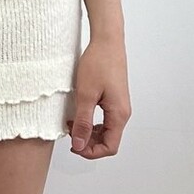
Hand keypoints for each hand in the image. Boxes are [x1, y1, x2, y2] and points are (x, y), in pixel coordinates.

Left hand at [68, 36, 129, 156]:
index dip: (91, 152)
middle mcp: (123, 113)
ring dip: (89, 132)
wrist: (107, 41)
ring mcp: (119, 106)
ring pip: (106, 131)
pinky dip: (92, 122)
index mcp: (119, 114)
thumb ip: (83, 122)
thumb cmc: (98, 63)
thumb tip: (79, 145)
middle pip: (109, 141)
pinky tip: (79, 115)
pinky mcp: (114, 99)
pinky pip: (105, 119)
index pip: (110, 147)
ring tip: (72, 124)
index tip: (74, 145)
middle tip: (70, 134)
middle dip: (89, 143)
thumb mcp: (85, 95)